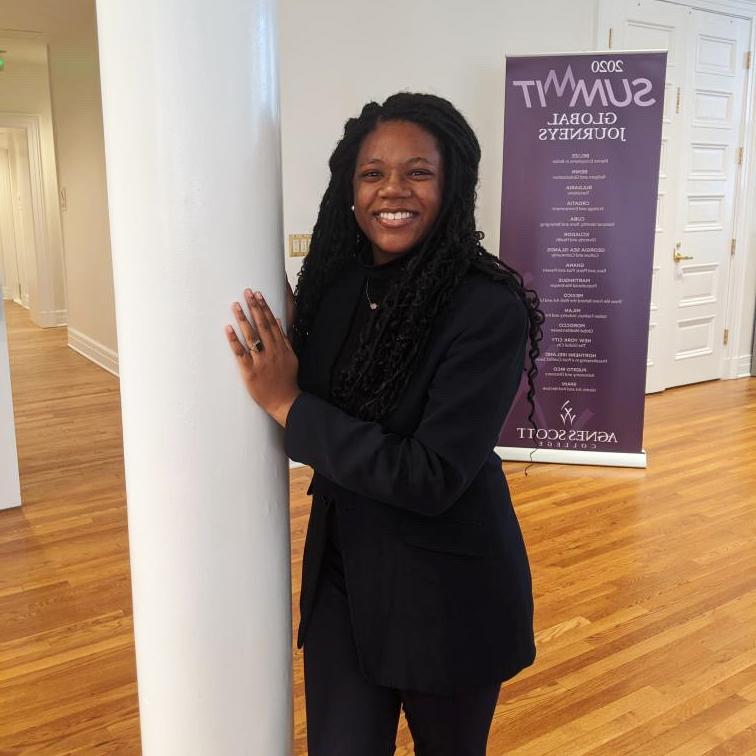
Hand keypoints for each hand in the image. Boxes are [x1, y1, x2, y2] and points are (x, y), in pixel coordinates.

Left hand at [225, 288, 301, 426]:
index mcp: (282, 348)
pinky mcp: (250, 372)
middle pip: (262, 326)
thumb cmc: (287, 380)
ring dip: (243, 319)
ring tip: (236, 305)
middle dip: (254, 307)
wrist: (285, 402)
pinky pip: (241, 353)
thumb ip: (285, 339)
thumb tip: (279, 320)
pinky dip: (234, 340)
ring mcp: (261, 362)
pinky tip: (228, 329)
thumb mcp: (291, 358)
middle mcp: (272, 352)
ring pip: (251, 336)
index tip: (258, 295)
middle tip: (246, 292)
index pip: (272, 323)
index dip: (265, 308)